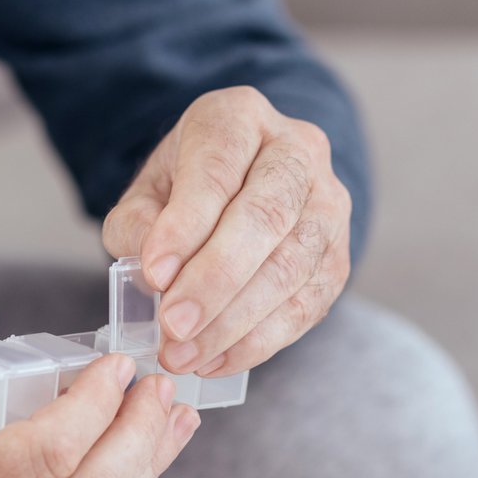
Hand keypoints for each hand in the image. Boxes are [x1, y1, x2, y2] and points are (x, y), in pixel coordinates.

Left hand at [103, 86, 352, 376]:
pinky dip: (259, 341)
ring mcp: (329, 203)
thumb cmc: (186, 189)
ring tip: (183, 355)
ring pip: (291, 266)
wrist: (242, 183)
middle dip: (215, 280)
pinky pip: (306, 305)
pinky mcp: (340, 255)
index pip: (218, 170)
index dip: (186, 226)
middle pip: (266, 217)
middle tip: (172, 327)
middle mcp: (297, 150)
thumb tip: (154, 271)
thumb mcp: (146, 191)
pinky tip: (215, 361)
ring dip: (234, 322)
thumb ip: (138, 225)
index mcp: (239, 117)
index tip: (153, 275)